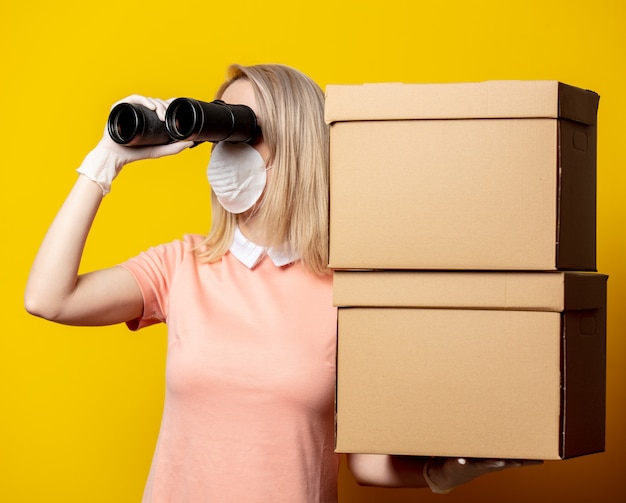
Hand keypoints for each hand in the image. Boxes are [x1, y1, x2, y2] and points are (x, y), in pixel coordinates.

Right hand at [77, 95, 193, 194]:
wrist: (116, 156)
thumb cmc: (135, 153)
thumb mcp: (159, 150)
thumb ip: (174, 148)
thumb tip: (191, 142)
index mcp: (149, 118)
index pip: (161, 107)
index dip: (170, 105)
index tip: (178, 110)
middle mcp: (140, 112)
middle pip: (156, 102)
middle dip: (165, 107)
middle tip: (168, 118)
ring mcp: (130, 108)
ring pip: (148, 100)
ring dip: (157, 104)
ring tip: (162, 115)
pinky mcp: (120, 107)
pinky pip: (134, 98)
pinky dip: (144, 100)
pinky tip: (151, 107)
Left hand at [423, 457, 542, 492]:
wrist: (449, 475)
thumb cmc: (473, 460)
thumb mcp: (488, 454)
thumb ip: (501, 448)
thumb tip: (516, 435)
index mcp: (496, 461)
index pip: (515, 460)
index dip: (527, 460)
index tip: (542, 457)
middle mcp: (488, 464)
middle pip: (503, 463)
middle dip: (513, 461)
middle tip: (523, 459)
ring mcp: (474, 465)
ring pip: (485, 464)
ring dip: (492, 463)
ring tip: (500, 462)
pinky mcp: (459, 464)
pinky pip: (461, 462)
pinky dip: (462, 461)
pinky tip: (462, 459)